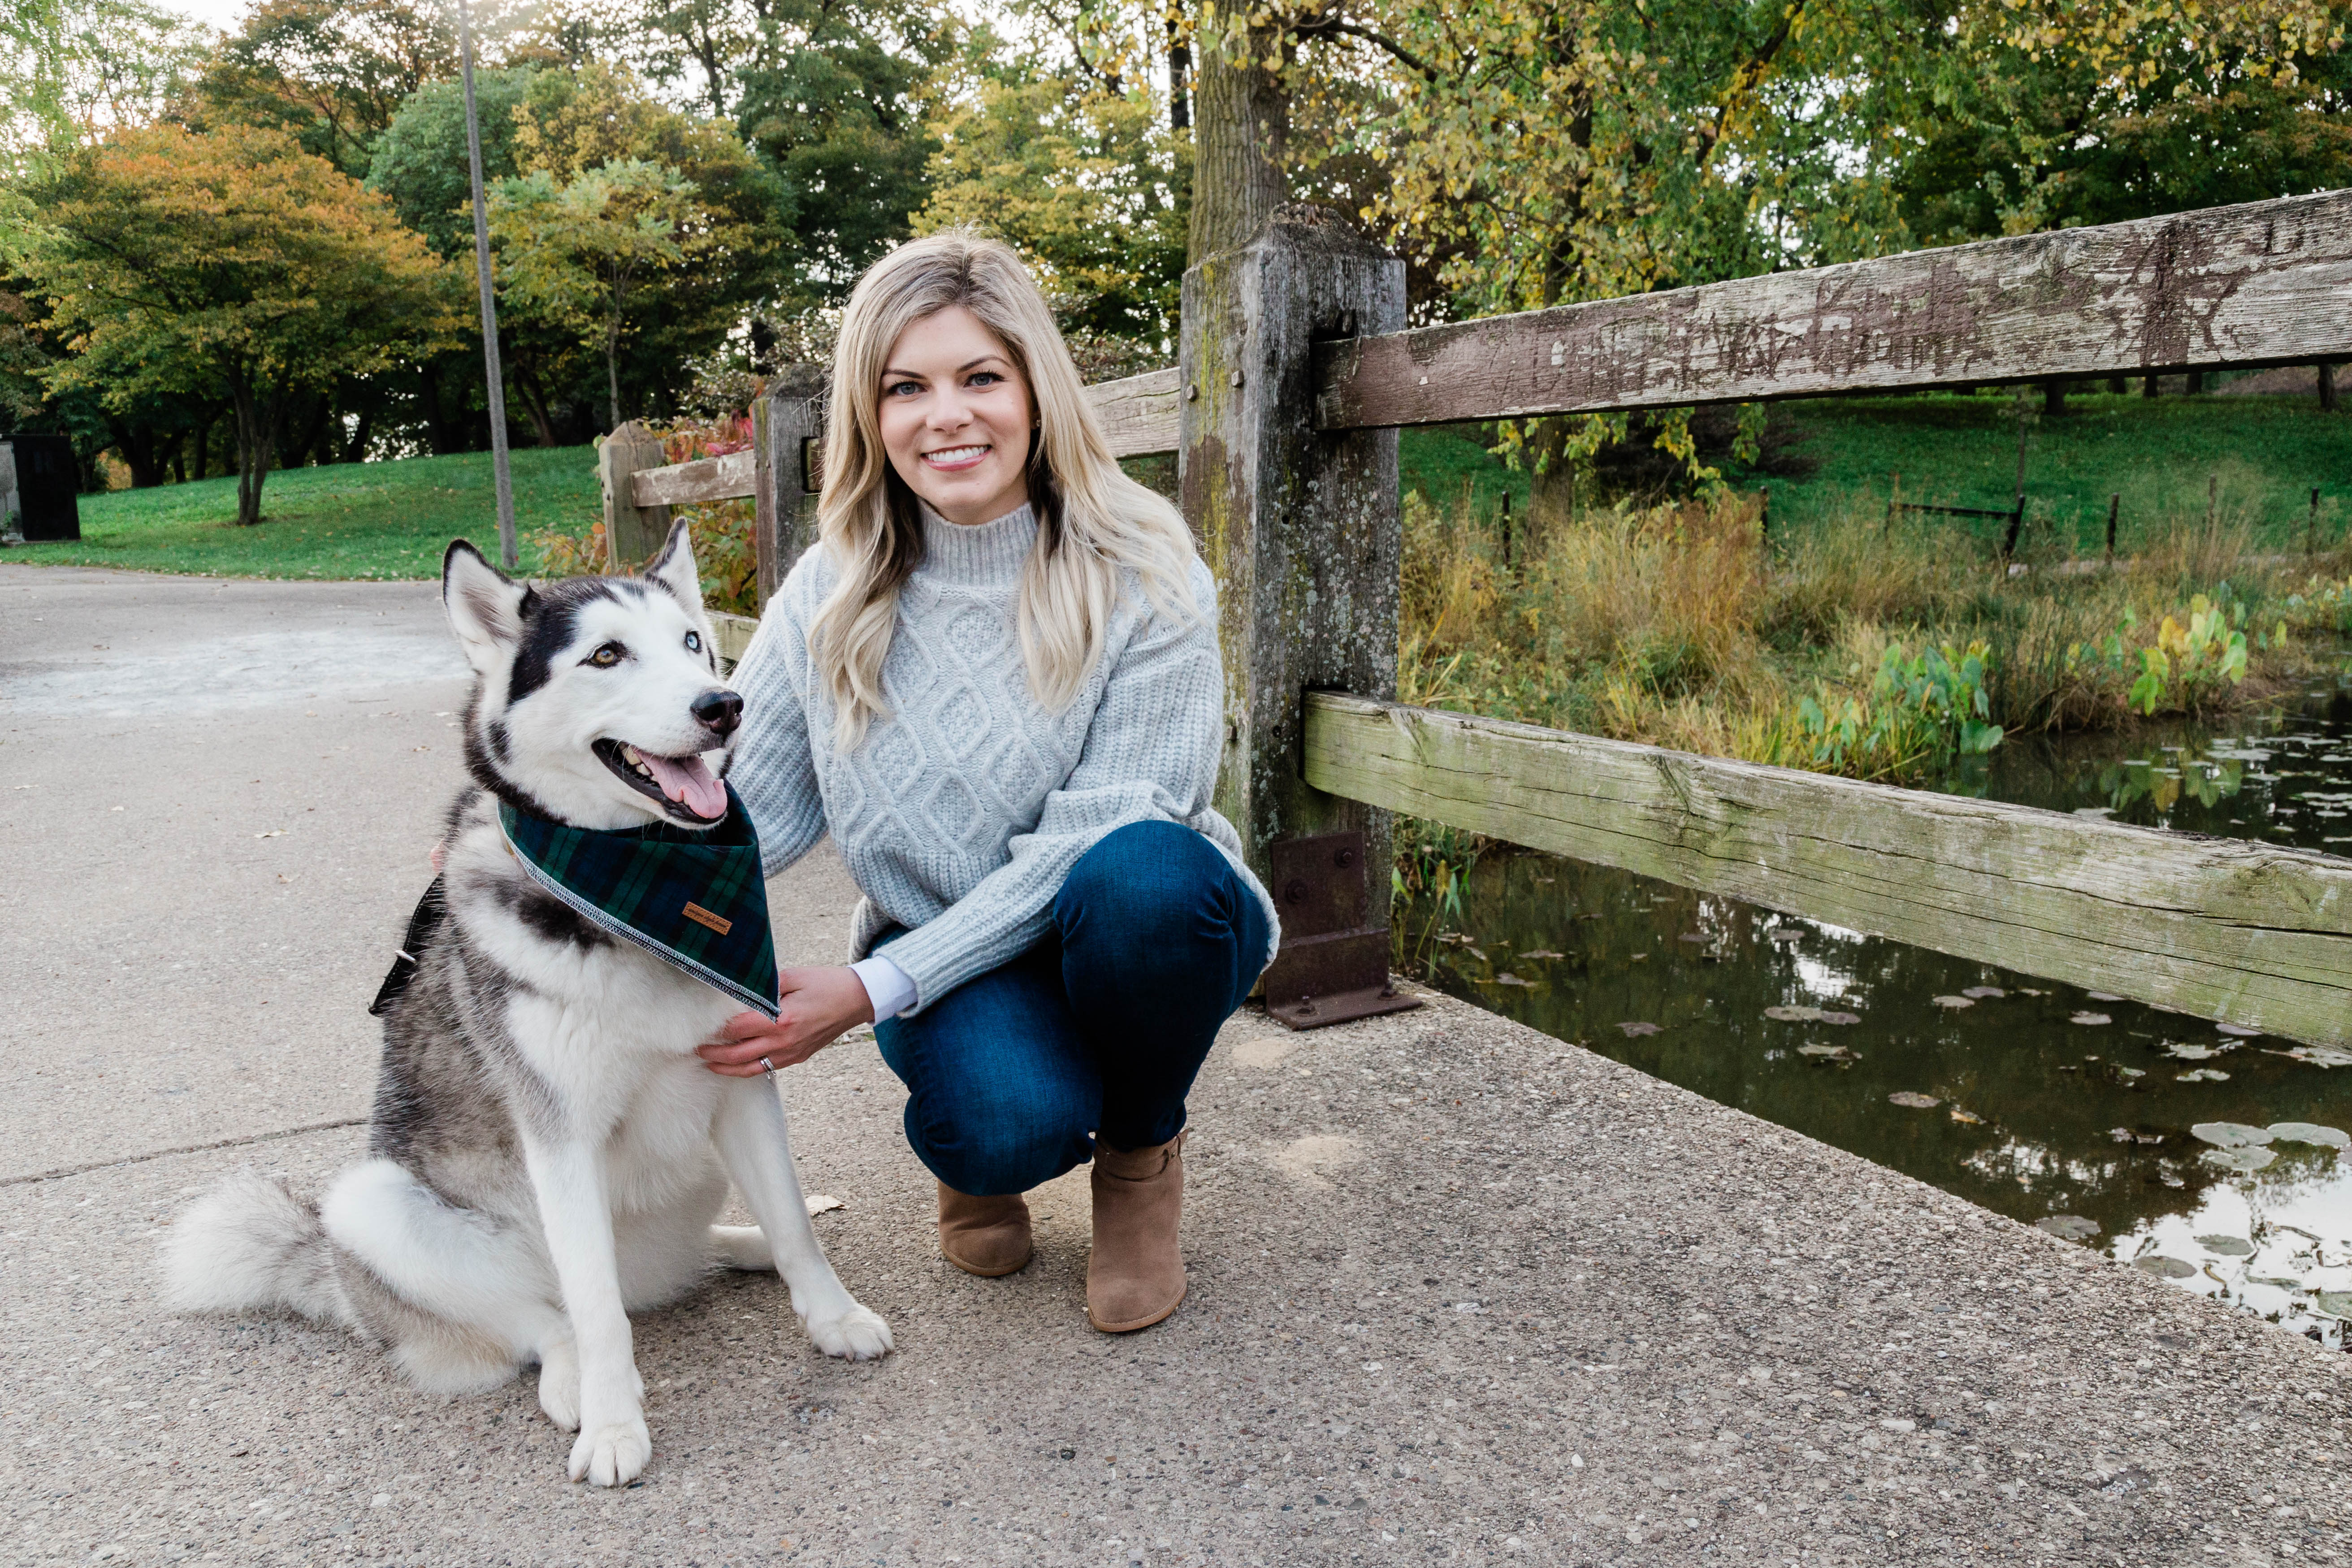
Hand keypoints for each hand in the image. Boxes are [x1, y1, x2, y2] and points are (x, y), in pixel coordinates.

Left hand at [697, 965, 874, 1077]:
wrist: (858, 1000)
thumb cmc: (827, 984)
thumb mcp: (793, 976)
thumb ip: (763, 985)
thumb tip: (738, 990)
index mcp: (781, 1020)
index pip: (737, 1029)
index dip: (716, 1030)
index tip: (698, 1027)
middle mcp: (784, 1042)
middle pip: (738, 1054)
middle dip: (713, 1052)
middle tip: (694, 1048)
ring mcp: (791, 1053)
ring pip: (750, 1068)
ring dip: (726, 1067)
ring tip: (708, 1062)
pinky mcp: (798, 1058)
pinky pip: (766, 1068)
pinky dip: (747, 1069)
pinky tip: (735, 1064)